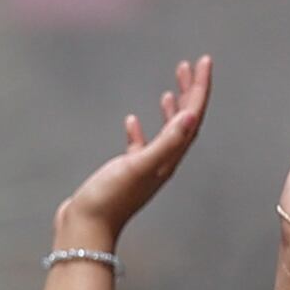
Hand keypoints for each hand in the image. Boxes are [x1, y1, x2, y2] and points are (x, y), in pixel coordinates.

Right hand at [62, 56, 213, 240]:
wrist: (86, 227)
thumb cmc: (110, 199)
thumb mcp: (139, 166)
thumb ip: (166, 141)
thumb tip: (191, 115)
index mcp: (169, 159)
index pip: (192, 117)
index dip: (200, 88)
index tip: (204, 62)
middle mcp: (163, 162)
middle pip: (185, 122)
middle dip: (190, 92)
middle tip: (190, 65)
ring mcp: (145, 168)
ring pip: (166, 133)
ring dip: (171, 109)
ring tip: (172, 87)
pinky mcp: (126, 173)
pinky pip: (140, 147)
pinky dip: (141, 131)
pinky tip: (133, 121)